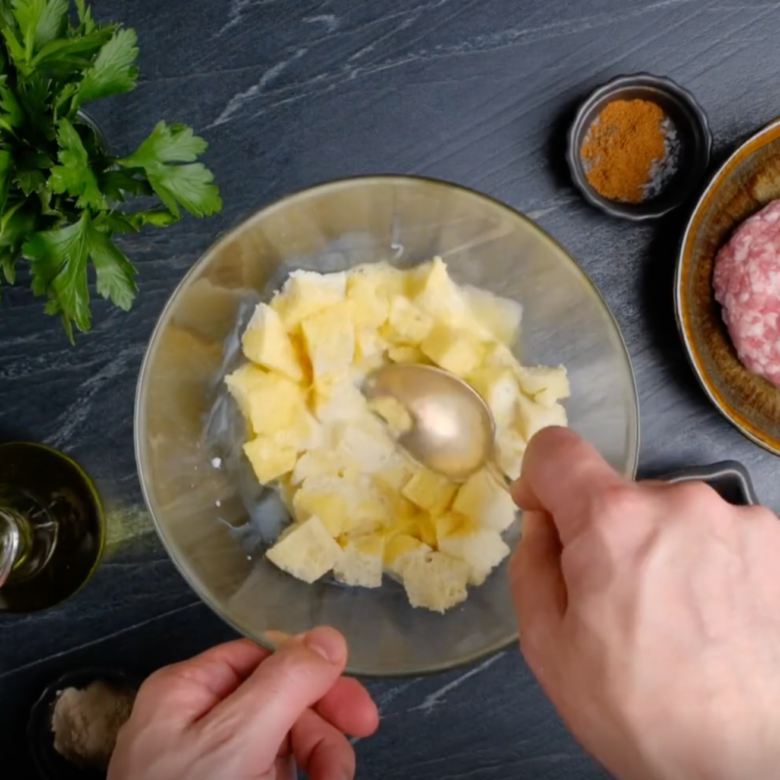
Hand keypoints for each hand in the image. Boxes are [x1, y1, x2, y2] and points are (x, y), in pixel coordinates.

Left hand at [108, 627, 377, 779]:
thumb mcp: (237, 737)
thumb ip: (285, 681)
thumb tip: (329, 637)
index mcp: (187, 690)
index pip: (264, 657)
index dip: (314, 677)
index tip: (355, 708)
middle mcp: (199, 720)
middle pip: (282, 700)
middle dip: (323, 728)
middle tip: (357, 748)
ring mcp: (214, 763)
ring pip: (287, 742)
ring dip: (321, 759)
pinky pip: (276, 774)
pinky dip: (304, 777)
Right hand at [510, 427, 779, 779]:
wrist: (742, 764)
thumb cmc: (635, 709)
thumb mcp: (546, 643)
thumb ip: (531, 561)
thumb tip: (545, 522)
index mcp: (613, 520)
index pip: (556, 448)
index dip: (539, 479)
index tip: (546, 516)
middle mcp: (680, 500)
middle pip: (615, 491)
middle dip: (602, 531)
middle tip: (612, 598)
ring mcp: (736, 518)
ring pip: (667, 512)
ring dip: (657, 544)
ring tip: (670, 613)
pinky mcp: (774, 542)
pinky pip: (713, 530)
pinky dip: (701, 557)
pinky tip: (709, 612)